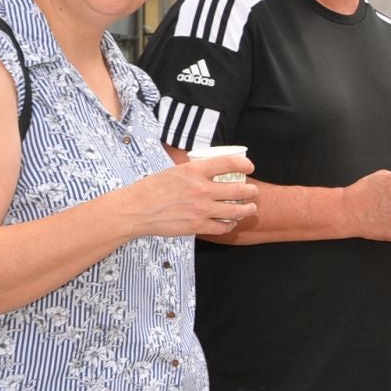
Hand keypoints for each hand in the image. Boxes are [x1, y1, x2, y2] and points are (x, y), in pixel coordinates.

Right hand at [128, 155, 257, 237]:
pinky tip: (231, 222)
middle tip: (253, 192)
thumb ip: (194, 171)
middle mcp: (201, 189)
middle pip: (238, 190)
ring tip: (250, 208)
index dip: (244, 164)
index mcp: (194, 170)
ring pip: (236, 210)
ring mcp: (201, 209)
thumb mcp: (174, 171)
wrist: (137, 210)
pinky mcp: (197, 226)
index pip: (229, 163)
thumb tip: (210, 169)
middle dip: (250, 191)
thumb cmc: (152, 189)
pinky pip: (223, 226)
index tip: (249, 167)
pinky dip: (230, 224)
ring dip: (247, 209)